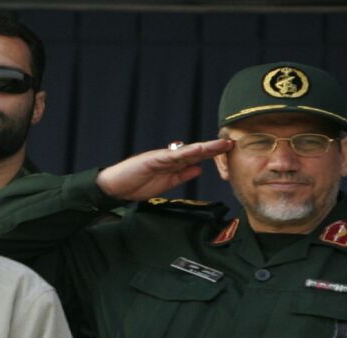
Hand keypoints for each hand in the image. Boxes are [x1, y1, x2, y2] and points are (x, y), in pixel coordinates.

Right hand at [95, 139, 233, 201]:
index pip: (196, 158)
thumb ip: (182, 175)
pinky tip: (198, 149)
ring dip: (205, 147)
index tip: (229, 150)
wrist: (115, 187)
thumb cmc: (136, 185)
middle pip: (196, 151)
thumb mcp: (165, 184)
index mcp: (173, 165)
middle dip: (214, 148)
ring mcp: (162, 157)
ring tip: (220, 144)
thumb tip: (199, 168)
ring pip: (188, 151)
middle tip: (231, 142)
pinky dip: (186, 152)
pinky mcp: (153, 159)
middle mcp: (170, 158)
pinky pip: (173, 155)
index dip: (212, 154)